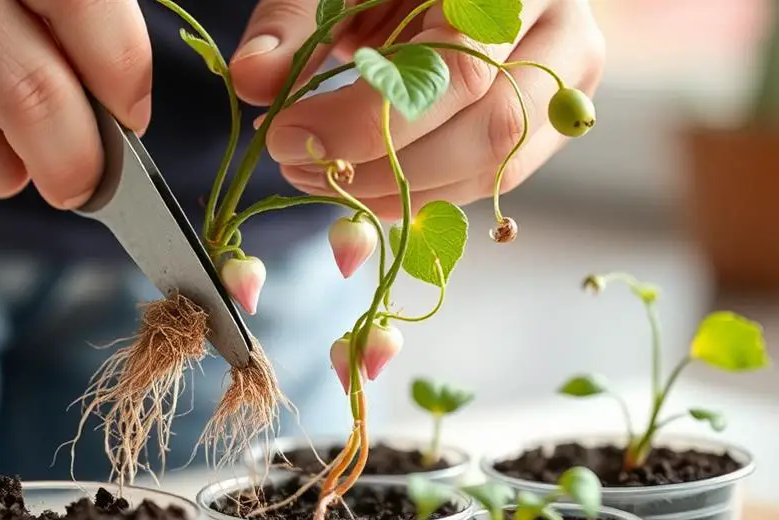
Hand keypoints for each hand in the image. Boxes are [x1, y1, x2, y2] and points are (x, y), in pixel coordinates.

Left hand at [228, 0, 605, 219]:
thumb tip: (251, 78)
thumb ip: (296, 22)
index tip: (286, 134)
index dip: (367, 120)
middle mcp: (560, 25)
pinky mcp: (554, 119)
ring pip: (499, 164)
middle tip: (299, 165)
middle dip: (384, 166)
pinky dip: (424, 194)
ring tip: (322, 178)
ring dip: (401, 191)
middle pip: (491, 127)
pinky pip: (494, 177)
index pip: (456, 69)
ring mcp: (570, 77)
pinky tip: (365, 188)